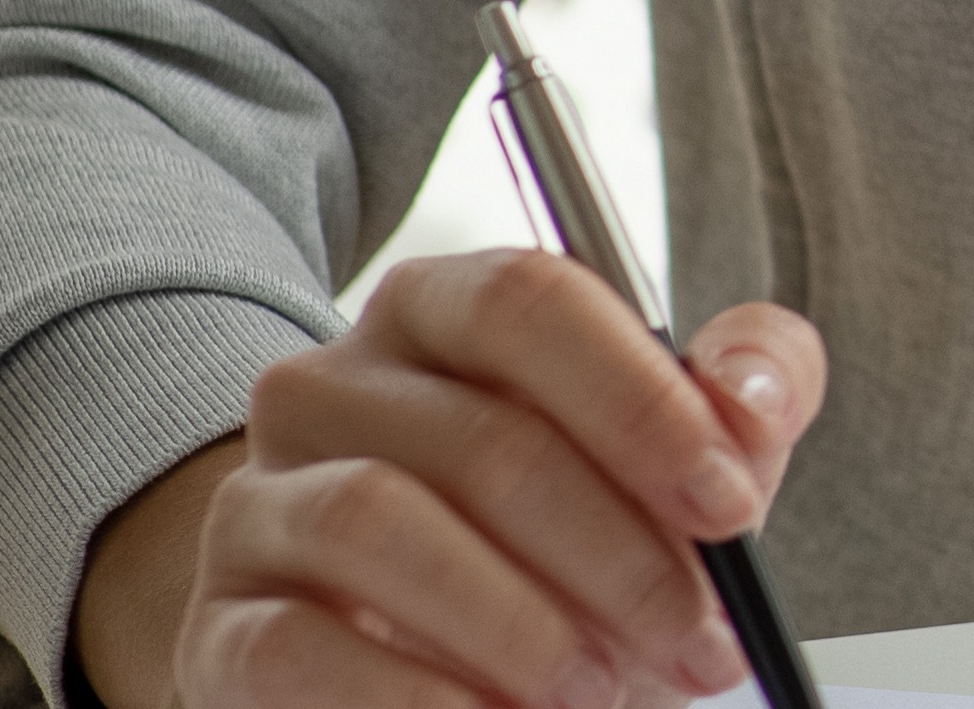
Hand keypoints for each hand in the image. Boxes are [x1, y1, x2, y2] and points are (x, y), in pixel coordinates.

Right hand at [82, 255, 826, 708]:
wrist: (418, 653)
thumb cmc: (563, 537)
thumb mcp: (671, 454)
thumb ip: (742, 391)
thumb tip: (748, 399)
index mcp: (442, 312)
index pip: (529, 304)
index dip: (640, 402)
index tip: (729, 505)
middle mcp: (331, 384)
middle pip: (479, 436)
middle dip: (615, 554)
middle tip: (696, 638)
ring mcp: (261, 501)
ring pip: (377, 522)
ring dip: (517, 623)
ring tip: (597, 689)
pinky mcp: (225, 625)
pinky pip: (297, 647)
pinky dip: (409, 696)